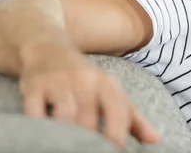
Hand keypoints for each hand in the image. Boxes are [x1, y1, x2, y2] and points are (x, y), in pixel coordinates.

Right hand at [18, 43, 160, 148]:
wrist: (48, 48)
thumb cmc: (84, 79)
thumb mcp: (111, 91)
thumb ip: (133, 117)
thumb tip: (155, 139)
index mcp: (107, 84)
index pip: (118, 111)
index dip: (117, 135)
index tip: (113, 151)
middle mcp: (85, 80)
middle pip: (89, 119)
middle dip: (88, 142)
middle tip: (85, 152)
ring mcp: (59, 82)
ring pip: (65, 116)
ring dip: (66, 136)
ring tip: (66, 147)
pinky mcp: (35, 86)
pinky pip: (35, 112)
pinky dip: (40, 126)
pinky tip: (44, 136)